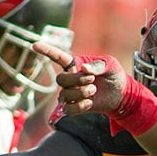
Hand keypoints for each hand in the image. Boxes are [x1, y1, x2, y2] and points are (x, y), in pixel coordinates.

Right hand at [32, 42, 156, 135]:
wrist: (121, 93)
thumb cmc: (114, 75)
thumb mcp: (110, 64)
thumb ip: (98, 64)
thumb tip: (84, 69)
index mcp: (76, 64)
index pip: (58, 57)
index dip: (47, 51)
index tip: (35, 45)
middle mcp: (70, 79)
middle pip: (60, 80)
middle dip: (76, 80)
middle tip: (91, 80)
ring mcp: (71, 93)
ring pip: (64, 95)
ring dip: (80, 93)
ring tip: (93, 91)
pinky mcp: (75, 107)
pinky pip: (68, 110)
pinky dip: (79, 107)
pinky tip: (89, 103)